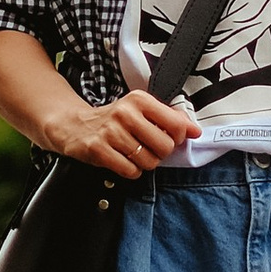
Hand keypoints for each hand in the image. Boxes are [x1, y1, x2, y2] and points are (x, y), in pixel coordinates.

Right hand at [55, 88, 199, 181]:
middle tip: (148, 149)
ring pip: (148, 162)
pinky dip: (130, 171)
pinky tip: (123, 161)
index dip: (177, 138)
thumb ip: (170, 119)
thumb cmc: (114, 120)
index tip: (168, 138)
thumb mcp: (141, 111)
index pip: (176, 125)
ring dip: (144, 163)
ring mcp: (111, 131)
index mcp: (140, 100)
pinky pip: (130, 171)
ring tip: (133, 154)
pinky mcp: (98, 149)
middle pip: (164, 147)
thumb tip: (195, 131)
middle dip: (160, 154)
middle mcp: (126, 113)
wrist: (75, 125)